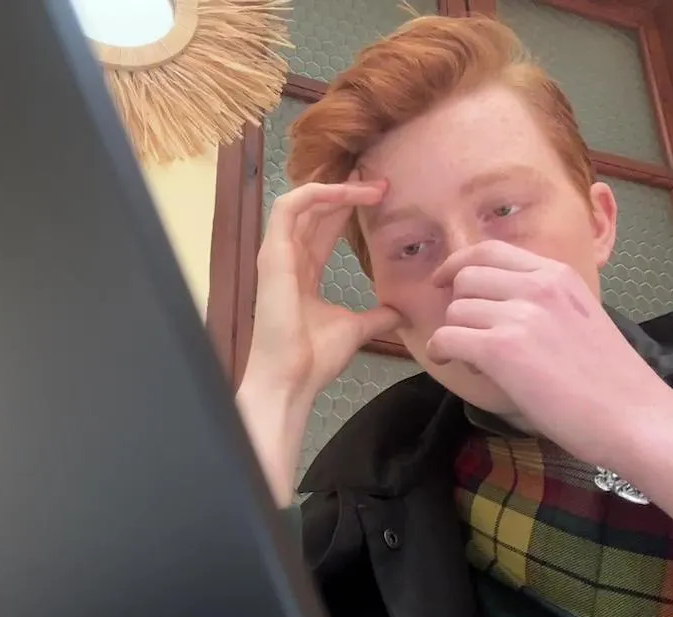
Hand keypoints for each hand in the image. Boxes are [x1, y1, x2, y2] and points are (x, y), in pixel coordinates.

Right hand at [243, 175, 401, 401]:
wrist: (293, 378)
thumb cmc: (315, 358)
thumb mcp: (356, 328)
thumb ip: (377, 316)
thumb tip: (400, 312)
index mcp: (304, 274)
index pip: (325, 230)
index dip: (350, 210)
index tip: (381, 199)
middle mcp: (289, 259)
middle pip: (317, 212)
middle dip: (348, 193)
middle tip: (381, 183)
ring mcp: (278, 254)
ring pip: (303, 203)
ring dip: (337, 190)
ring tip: (369, 186)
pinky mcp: (272, 253)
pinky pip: (288, 207)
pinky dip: (315, 193)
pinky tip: (344, 193)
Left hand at [427, 240, 672, 596]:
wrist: (634, 417)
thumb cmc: (612, 382)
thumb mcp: (581, 318)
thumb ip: (545, 304)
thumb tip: (501, 307)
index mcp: (558, 276)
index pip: (490, 250)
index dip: (458, 264)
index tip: (445, 281)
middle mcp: (538, 287)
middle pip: (466, 278)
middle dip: (458, 306)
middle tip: (467, 334)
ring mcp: (520, 316)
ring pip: (455, 311)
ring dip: (455, 334)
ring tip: (474, 360)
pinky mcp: (502, 349)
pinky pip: (447, 338)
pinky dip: (440, 351)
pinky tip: (450, 363)